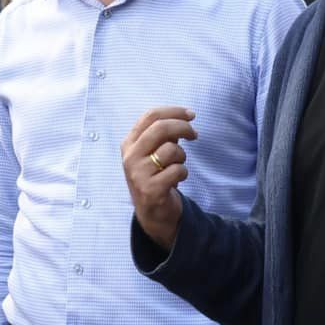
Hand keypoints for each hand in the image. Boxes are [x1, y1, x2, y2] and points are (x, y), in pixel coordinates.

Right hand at [122, 106, 196, 250]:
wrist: (152, 212)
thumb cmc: (156, 176)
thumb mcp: (154, 152)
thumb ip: (164, 135)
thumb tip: (185, 118)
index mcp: (129, 143)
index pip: (150, 116)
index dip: (173, 111)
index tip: (191, 114)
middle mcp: (130, 156)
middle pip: (160, 128)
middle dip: (183, 127)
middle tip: (195, 134)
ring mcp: (138, 173)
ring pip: (171, 150)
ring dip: (182, 157)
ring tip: (178, 165)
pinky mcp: (151, 189)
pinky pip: (178, 171)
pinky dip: (183, 173)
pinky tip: (177, 180)